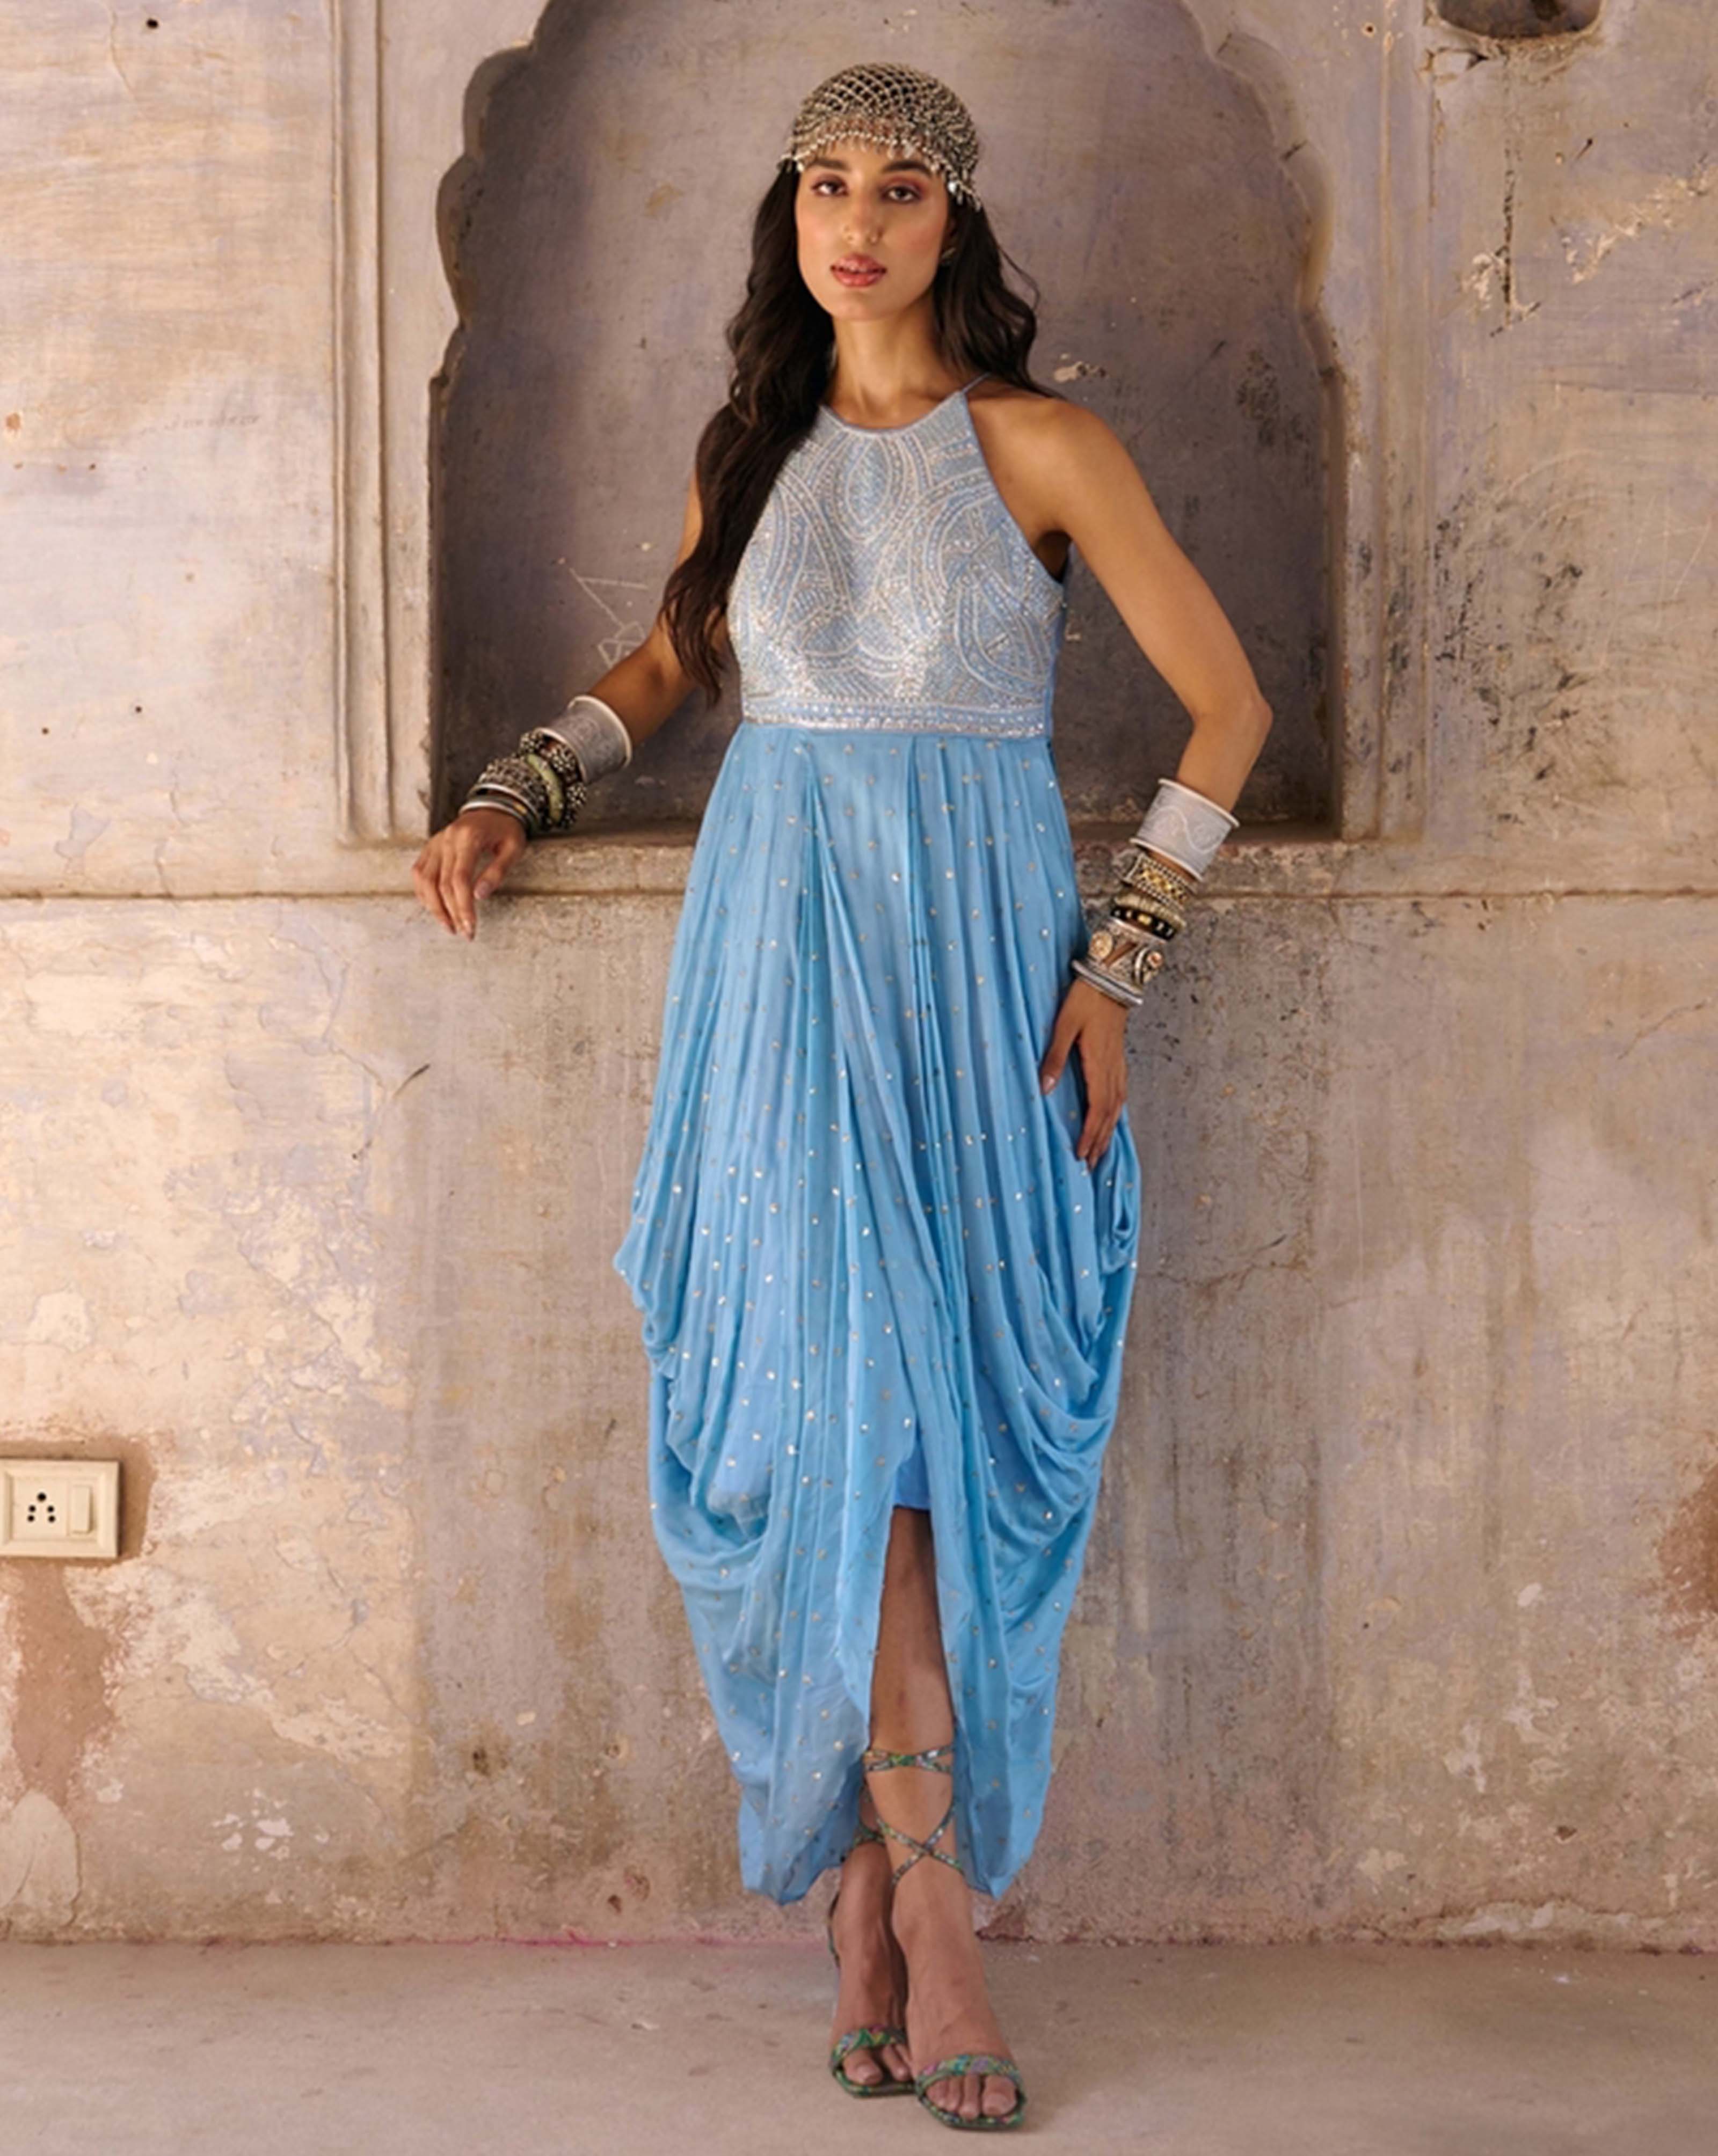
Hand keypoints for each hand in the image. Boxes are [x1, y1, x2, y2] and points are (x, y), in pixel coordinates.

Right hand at [411, 808, 527, 938]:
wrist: (493, 807)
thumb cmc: (506, 829)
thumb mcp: (513, 848)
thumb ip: (497, 871)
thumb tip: (480, 896)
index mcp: (468, 837)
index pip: (460, 879)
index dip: (463, 906)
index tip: (471, 927)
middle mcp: (446, 839)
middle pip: (441, 883)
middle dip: (452, 913)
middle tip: (464, 932)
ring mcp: (435, 842)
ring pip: (424, 880)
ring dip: (434, 907)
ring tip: (449, 925)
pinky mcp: (430, 847)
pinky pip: (419, 873)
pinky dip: (424, 893)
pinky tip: (436, 908)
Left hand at [1037, 977, 1129, 1165]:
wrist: (1112, 977)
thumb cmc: (1085, 999)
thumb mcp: (1063, 1026)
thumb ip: (1054, 1057)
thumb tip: (1045, 1089)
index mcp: (1098, 1063)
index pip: (1096, 1108)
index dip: (1090, 1134)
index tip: (1082, 1155)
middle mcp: (1112, 1068)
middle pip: (1108, 1113)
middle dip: (1099, 1140)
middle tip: (1090, 1164)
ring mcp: (1118, 1063)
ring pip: (1116, 1105)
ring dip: (1109, 1130)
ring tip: (1101, 1151)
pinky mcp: (1119, 1057)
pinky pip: (1120, 1092)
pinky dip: (1116, 1112)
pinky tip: (1112, 1118)